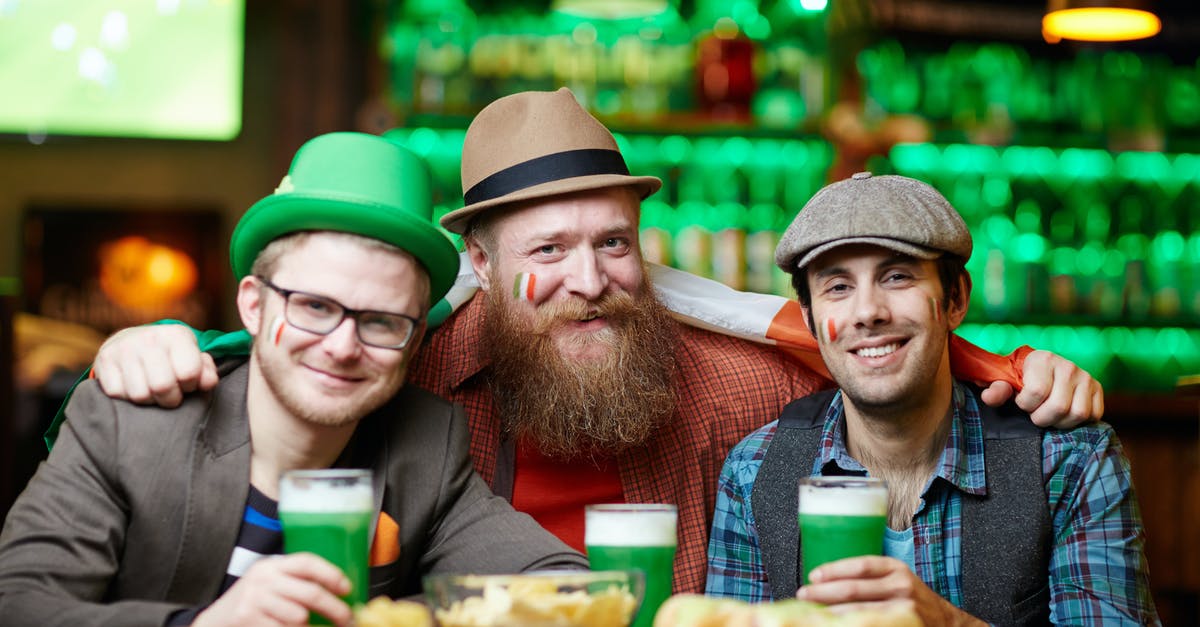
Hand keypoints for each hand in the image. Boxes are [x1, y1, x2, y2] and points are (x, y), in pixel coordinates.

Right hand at [92, 324, 217, 406]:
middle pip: (162, 386)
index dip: (191, 385)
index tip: (186, 383)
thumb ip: (206, 371)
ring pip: (139, 394)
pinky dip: (127, 397)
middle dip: (170, 398)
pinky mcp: (103, 361)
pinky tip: (133, 386)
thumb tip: (208, 383)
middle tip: (169, 394)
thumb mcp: (192, 357)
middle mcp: (149, 338)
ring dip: (148, 400)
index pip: (189, 372)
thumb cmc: (170, 356)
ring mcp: (123, 349)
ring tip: (152, 390)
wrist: (131, 341)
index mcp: (177, 335)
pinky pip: (117, 394)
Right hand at [191, 554, 352, 626]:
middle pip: (311, 593)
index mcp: (272, 566)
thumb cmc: (251, 603)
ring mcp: (254, 600)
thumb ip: (294, 582)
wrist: (215, 622)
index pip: (307, 562)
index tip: (347, 589)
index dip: (331, 575)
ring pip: (300, 617)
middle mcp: (263, 579)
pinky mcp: (248, 619)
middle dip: (335, 609)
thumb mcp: (268, 584)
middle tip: (346, 620)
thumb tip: (337, 591)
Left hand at [797, 556, 984, 626]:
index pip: (861, 565)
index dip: (834, 570)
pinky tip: (834, 625)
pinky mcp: (901, 625)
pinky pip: (867, 624)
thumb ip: (869, 580)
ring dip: (831, 614)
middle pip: (854, 589)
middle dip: (823, 593)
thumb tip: (827, 584)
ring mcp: (903, 610)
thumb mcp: (897, 581)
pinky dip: (849, 624)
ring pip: (857, 612)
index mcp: (896, 569)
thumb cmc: (913, 601)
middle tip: (803, 596)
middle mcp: (901, 586)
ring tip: (811, 614)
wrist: (947, 624)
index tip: (813, 575)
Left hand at [979, 349, 1102, 427]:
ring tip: (1049, 414)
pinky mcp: (1098, 388)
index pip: (1036, 392)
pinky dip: (1078, 422)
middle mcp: (1068, 366)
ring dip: (1060, 422)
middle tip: (1035, 413)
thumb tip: (989, 397)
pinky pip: (1094, 415)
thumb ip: (996, 389)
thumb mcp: (1004, 381)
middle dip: (1042, 417)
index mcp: (1042, 359)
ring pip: (1078, 414)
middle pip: (1058, 407)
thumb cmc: (1020, 378)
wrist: (1041, 370)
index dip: (1025, 405)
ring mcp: (1086, 377)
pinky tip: (1064, 414)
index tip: (1021, 402)